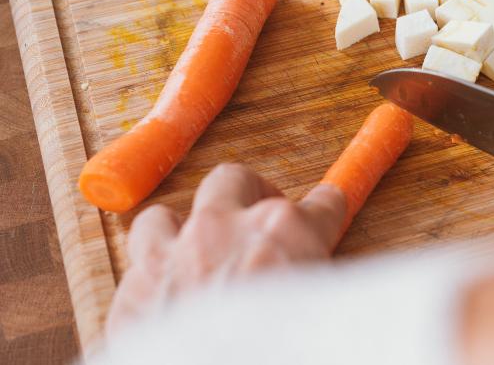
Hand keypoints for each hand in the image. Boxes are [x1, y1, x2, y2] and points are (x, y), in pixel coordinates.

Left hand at [107, 163, 345, 338]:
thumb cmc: (280, 350)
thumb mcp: (322, 311)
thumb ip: (319, 284)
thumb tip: (319, 279)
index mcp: (284, 232)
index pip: (322, 203)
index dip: (326, 211)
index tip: (326, 215)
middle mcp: (224, 229)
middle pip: (235, 180)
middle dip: (248, 194)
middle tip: (257, 226)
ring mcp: (171, 256)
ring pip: (167, 215)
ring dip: (181, 232)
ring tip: (195, 257)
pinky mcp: (132, 293)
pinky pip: (136, 269)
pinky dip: (152, 282)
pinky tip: (166, 305)